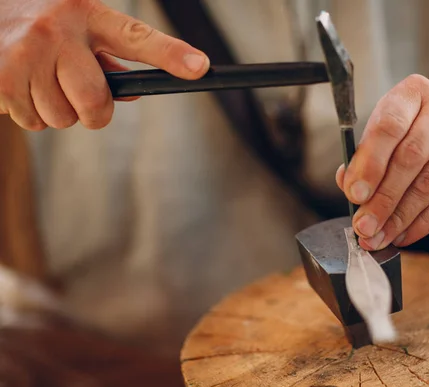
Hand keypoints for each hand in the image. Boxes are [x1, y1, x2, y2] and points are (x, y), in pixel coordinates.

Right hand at [0, 0, 208, 130]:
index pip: (136, 38)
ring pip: (63, 119)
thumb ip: (107, 58)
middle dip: (94, 112)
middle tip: (79, 96)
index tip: (200, 67)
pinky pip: (34, 122)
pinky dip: (30, 113)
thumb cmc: (38, 25)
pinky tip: (19, 84)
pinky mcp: (1, 78)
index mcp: (86, 12)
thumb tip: (132, 94)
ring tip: (38, 78)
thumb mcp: (75, 27)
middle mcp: (57, 30)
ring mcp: (26, 54)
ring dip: (56, 111)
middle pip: (97, 103)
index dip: (171, 55)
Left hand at [336, 74, 428, 249]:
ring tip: (379, 236)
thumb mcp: (384, 148)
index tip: (354, 194)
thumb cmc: (415, 151)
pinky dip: (422, 223)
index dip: (369, 164)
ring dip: (399, 216)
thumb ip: (363, 162)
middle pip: (410, 157)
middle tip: (364, 225)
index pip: (388, 125)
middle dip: (383, 198)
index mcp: (412, 92)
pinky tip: (403, 235)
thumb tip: (349, 185)